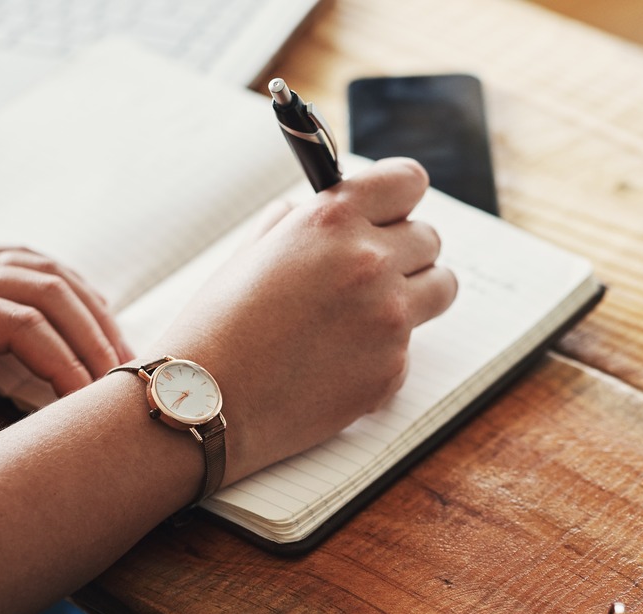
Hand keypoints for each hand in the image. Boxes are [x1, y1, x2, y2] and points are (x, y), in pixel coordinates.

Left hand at [0, 246, 133, 468]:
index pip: (14, 323)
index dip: (61, 362)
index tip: (87, 408)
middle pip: (46, 289)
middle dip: (94, 338)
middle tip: (124, 390)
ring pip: (45, 269)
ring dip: (90, 311)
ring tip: (121, 358)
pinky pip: (28, 260)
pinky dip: (70, 287)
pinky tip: (88, 317)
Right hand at [156, 158, 457, 480]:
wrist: (202, 403)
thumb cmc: (216, 326)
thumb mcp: (252, 251)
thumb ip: (301, 224)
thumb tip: (334, 215)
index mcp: (332, 220)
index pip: (409, 181)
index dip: (400, 197)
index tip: (393, 210)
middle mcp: (370, 263)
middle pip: (430, 239)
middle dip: (404, 251)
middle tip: (372, 271)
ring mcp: (388, 320)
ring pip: (440, 289)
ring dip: (414, 295)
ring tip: (371, 313)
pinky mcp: (392, 371)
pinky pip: (408, 348)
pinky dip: (383, 352)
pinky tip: (336, 363)